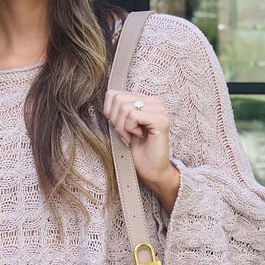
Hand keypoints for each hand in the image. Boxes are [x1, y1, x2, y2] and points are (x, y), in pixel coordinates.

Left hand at [103, 89, 180, 208]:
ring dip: (122, 127)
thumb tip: (104, 100)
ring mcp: (158, 109)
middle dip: (114, 120)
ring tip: (130, 137)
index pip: (113, 93)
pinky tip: (138, 136)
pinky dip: (129, 129)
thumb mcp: (120, 127)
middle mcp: (153, 101)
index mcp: (143, 99)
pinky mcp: (160, 120)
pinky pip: (133, 116)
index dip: (109, 112)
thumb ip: (115, 111)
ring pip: (124, 107)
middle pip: (118, 98)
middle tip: (123, 134)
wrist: (151, 170)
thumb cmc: (136, 151)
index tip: (118, 128)